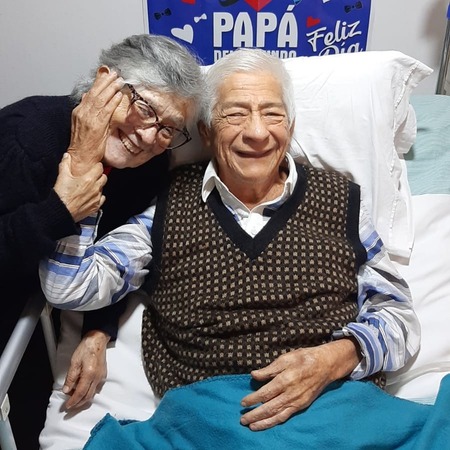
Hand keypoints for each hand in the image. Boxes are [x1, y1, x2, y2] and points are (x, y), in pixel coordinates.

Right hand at [53, 153, 106, 222]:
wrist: (62, 211)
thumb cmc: (62, 195)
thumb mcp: (62, 176)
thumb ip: (65, 164)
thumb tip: (67, 156)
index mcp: (89, 179)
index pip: (100, 168)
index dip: (97, 166)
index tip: (94, 167)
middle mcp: (95, 188)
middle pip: (104, 177)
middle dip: (99, 176)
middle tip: (92, 176)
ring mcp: (97, 197)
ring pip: (103, 188)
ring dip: (98, 186)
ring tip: (89, 187)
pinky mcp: (96, 206)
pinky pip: (102, 199)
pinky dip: (98, 197)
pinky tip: (91, 196)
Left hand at [62, 330, 110, 409]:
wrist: (97, 340)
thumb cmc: (87, 348)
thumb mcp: (74, 362)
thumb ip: (71, 377)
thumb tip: (67, 390)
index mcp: (89, 374)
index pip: (80, 393)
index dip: (73, 401)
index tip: (67, 406)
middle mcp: (97, 377)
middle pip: (88, 396)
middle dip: (78, 403)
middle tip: (70, 406)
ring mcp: (101, 376)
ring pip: (92, 393)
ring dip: (84, 398)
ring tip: (75, 399)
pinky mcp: (103, 374)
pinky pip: (96, 387)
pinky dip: (89, 392)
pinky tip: (83, 390)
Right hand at [68, 68, 123, 175]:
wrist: (80, 157)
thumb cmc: (84, 144)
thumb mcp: (83, 124)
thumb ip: (87, 110)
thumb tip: (88, 96)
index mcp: (79, 111)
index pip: (90, 93)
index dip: (98, 83)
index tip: (106, 74)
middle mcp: (82, 112)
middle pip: (95, 93)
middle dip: (105, 81)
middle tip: (114, 73)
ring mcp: (88, 118)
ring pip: (100, 99)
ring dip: (110, 88)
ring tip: (119, 80)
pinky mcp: (96, 126)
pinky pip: (106, 110)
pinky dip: (112, 102)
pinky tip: (119, 96)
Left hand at [240, 338, 359, 430]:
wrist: (325, 365)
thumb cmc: (303, 358)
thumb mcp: (285, 358)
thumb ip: (269, 369)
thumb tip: (254, 375)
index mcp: (285, 380)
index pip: (265, 393)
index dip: (253, 399)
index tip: (242, 402)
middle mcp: (290, 394)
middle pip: (269, 407)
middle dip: (254, 415)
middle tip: (242, 419)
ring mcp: (296, 402)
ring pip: (277, 415)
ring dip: (262, 422)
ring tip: (251, 426)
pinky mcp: (301, 406)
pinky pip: (286, 416)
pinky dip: (274, 422)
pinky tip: (266, 424)